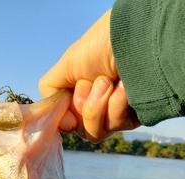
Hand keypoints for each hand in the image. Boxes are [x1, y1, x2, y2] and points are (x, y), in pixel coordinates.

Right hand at [39, 10, 139, 142]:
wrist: (133, 38)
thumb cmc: (100, 46)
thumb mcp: (66, 66)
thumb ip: (51, 92)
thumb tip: (63, 125)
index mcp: (82, 95)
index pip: (68, 123)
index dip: (66, 118)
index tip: (68, 109)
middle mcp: (99, 106)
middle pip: (82, 132)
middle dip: (83, 107)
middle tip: (94, 82)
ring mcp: (116, 114)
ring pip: (96, 133)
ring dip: (97, 105)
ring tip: (108, 81)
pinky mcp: (133, 117)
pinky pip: (115, 125)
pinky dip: (115, 104)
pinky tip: (123, 86)